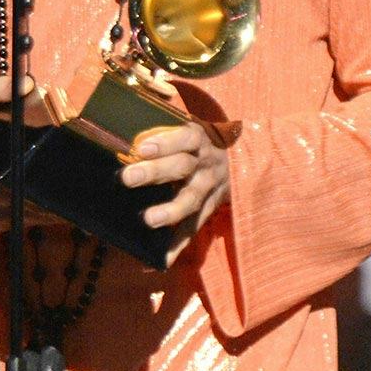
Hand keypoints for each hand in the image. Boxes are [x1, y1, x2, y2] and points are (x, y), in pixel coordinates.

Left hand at [119, 122, 229, 268]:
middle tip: (128, 178)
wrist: (243, 159)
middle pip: (182, 167)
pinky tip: (163, 259)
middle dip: (155, 172)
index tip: (142, 147)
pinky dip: (179, 243)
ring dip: (170, 211)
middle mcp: (206, 163)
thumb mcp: (190, 127)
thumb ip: (165, 124)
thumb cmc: (200, 142)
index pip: (184, 137)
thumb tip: (129, 110)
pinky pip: (195, 226)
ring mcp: (210, 188)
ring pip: (191, 199)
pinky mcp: (210, 208)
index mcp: (199, 139)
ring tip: (148, 220)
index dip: (165, 141)